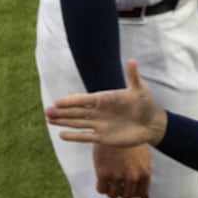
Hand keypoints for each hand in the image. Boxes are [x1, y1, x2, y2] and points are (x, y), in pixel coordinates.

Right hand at [47, 59, 167, 147]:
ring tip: (49, 120)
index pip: (83, 100)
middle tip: (46, 112)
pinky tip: (61, 135)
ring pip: (77, 123)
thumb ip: (133, 77)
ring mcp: (99, 124)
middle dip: (61, 112)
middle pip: (76, 112)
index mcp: (104, 99)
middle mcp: (99, 112)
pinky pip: (85, 136)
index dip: (70, 101)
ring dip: (63, 122)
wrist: (151, 123)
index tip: (57, 102)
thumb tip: (132, 60)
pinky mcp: (103, 137)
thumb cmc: (146, 104)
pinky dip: (74, 136)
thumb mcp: (140, 89)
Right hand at [92, 142, 150, 197]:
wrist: (114, 127)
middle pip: (126, 196)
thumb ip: (141, 171)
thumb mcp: (142, 157)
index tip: (127, 188)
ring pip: (113, 195)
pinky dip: (101, 187)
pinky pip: (101, 189)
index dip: (133, 192)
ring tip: (108, 181)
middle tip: (116, 184)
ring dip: (110, 190)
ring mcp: (118, 177)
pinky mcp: (103, 174)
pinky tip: (101, 179)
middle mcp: (133, 177)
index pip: (141, 193)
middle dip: (121, 191)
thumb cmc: (128, 141)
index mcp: (144, 173)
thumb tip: (137, 183)